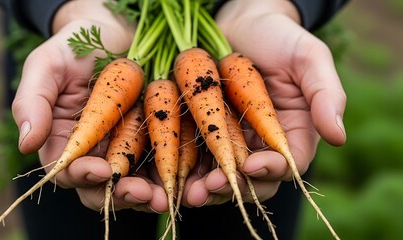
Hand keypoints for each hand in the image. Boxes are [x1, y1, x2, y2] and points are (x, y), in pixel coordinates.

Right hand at [11, 0, 167, 212]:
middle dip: (120, 195)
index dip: (83, 176)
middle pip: (102, 188)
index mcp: (63, 141)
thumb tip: (26, 144)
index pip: (68, 171)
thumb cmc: (75, 47)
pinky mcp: (151, 139)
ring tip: (166, 197)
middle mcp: (93, 151)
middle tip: (141, 193)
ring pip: (132, 184)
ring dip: (149, 195)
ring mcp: (124, 147)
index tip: (103, 170)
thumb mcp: (47, 67)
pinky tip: (181, 179)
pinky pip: (159, 164)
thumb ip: (32, 102)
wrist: (114, 31)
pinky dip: (169, 175)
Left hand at [183, 0, 346, 205]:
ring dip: (205, 188)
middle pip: (252, 179)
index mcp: (292, 132)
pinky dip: (185, 170)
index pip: (288, 163)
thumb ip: (326, 94)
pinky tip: (170, 175)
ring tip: (189, 193)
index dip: (272, 170)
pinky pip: (196, 158)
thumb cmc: (279, 37)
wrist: (239, 23)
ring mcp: (231, 140)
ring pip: (222, 175)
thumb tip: (338, 137)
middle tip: (212, 187)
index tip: (252, 166)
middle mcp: (262, 143)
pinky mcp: (204, 133)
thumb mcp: (308, 59)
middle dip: (233, 188)